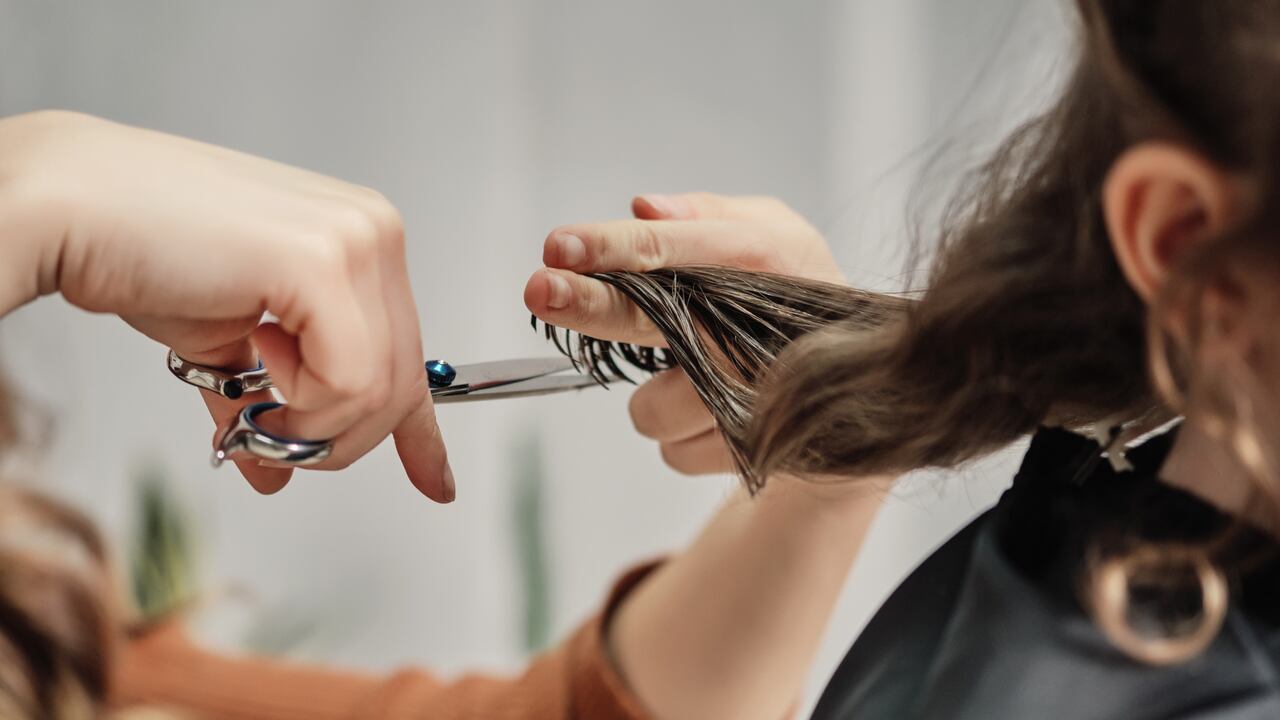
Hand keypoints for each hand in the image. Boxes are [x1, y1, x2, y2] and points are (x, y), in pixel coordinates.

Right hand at [0, 111, 451, 500]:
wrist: (69, 210)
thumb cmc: (140, 256)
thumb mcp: (226, 343)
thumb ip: (266, 401)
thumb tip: (276, 474)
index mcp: (362, 242)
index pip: (411, 354)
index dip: (421, 431)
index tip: (435, 483)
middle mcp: (374, 232)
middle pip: (400, 385)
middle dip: (334, 437)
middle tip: (266, 435)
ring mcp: (356, 240)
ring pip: (378, 391)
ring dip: (306, 423)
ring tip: (248, 388)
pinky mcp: (323, 261)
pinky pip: (349, 380)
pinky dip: (299, 402)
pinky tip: (251, 351)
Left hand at [524, 192, 842, 474]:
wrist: (868, 396)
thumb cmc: (796, 294)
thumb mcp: (771, 233)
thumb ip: (707, 216)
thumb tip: (642, 207)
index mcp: (762, 257)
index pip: (670, 247)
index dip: (610, 246)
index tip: (557, 245)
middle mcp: (757, 328)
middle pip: (652, 318)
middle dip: (590, 305)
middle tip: (540, 290)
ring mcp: (759, 397)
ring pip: (651, 409)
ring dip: (655, 399)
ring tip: (697, 383)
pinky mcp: (755, 453)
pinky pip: (675, 452)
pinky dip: (682, 437)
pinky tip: (717, 416)